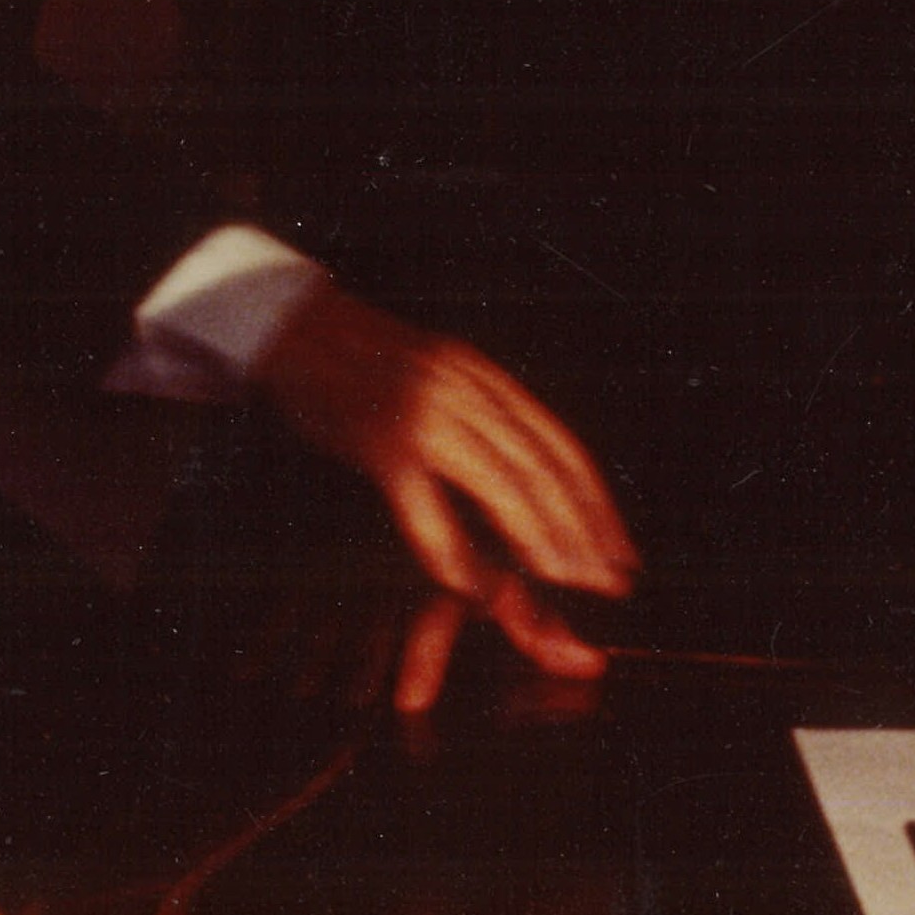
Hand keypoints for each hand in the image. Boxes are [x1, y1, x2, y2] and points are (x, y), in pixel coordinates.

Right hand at [255, 288, 633, 706]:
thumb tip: (528, 473)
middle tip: (611, 581)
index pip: (562, 447)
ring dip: (542, 540)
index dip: (597, 503)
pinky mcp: (383, 444)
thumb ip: (482, 417)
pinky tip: (476, 589)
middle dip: (585, 530)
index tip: (621, 549)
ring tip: (567, 582)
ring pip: (505, 486)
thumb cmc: (364, 364)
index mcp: (487, 379)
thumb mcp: (440, 376)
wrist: (293, 325)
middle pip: (546, 469)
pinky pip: (429, 511)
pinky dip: (457, 556)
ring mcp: (428, 416)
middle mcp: (469, 393)